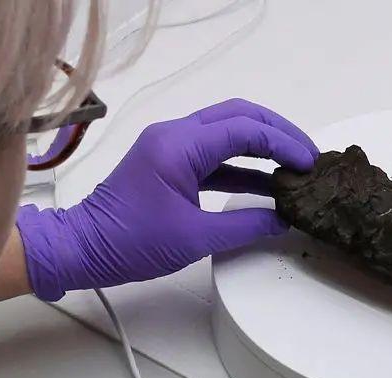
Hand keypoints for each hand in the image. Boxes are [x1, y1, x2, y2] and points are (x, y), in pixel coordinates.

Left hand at [16, 98, 318, 299]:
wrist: (82, 248)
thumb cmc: (129, 243)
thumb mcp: (194, 238)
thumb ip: (245, 226)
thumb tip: (281, 221)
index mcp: (179, 146)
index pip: (244, 129)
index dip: (283, 143)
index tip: (309, 163)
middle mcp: (175, 135)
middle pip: (238, 116)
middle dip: (278, 132)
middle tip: (309, 155)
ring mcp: (170, 147)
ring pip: (227, 131)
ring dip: (262, 146)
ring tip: (295, 168)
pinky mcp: (169, 163)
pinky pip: (214, 154)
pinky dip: (242, 164)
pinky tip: (267, 184)